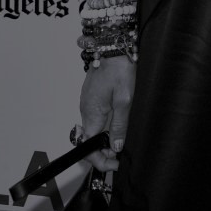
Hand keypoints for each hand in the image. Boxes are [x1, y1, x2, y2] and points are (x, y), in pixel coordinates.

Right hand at [79, 56, 136, 171]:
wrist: (113, 46)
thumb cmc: (120, 69)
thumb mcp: (124, 100)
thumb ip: (119, 125)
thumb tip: (115, 146)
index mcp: (91, 113)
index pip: (87, 147)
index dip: (99, 160)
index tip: (113, 164)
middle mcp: (85, 109)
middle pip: (88, 140)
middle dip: (102, 152)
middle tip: (119, 155)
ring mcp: (87, 102)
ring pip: (92, 128)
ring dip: (103, 139)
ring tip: (119, 141)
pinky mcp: (91, 95)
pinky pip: (94, 116)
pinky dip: (102, 126)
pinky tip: (115, 124)